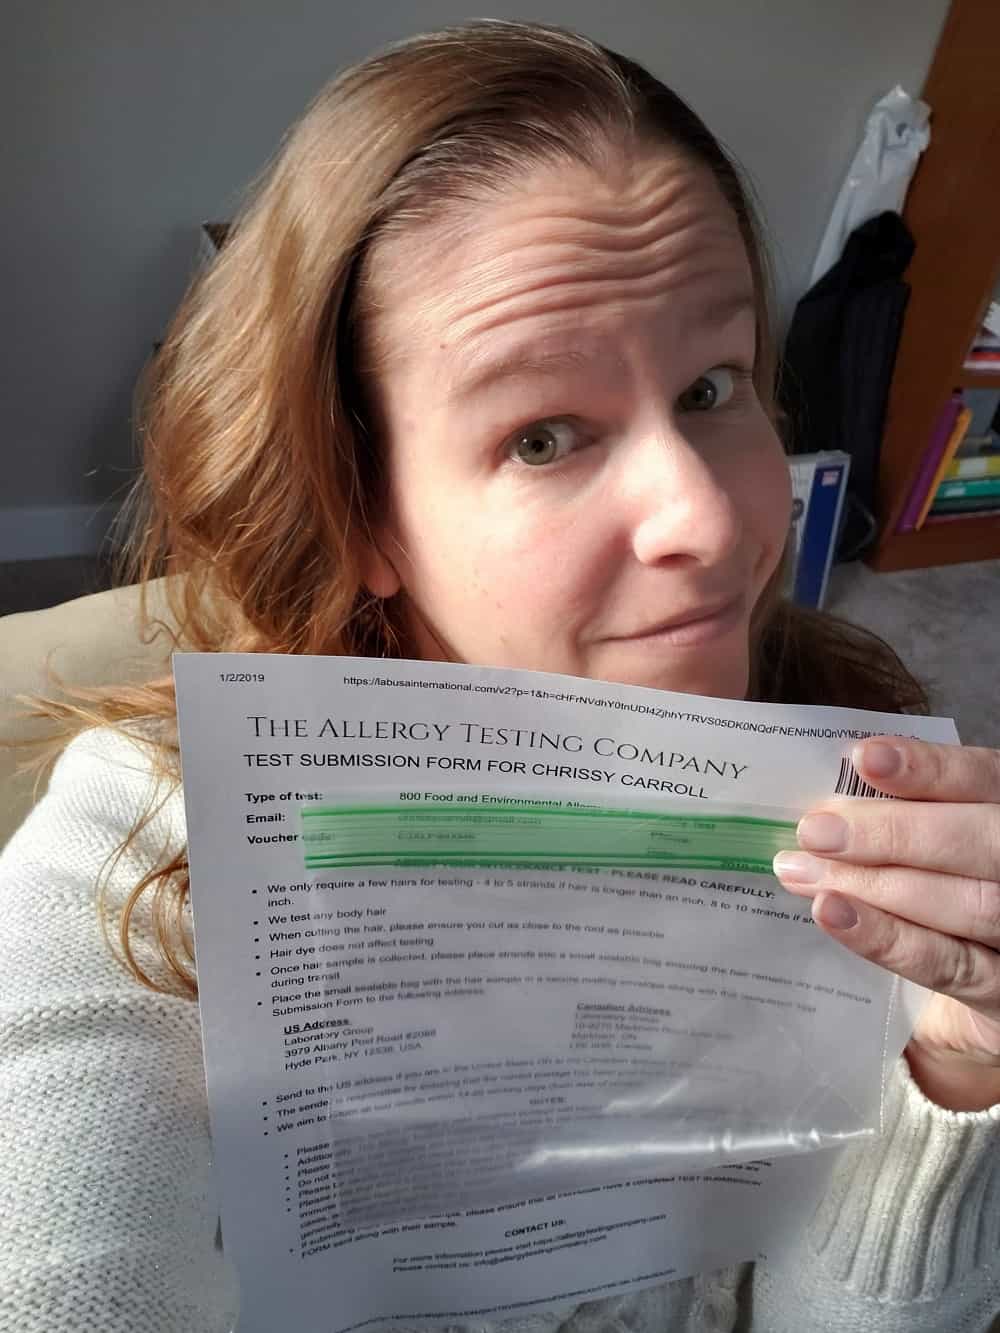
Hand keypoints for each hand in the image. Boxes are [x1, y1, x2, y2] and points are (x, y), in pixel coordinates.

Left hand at [772, 736, 999, 1110]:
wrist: (984, 981)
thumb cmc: (948, 891)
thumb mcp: (937, 844)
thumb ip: (902, 816)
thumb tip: (824, 802)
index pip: (985, 779)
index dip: (930, 769)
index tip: (864, 758)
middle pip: (979, 841)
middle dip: (894, 832)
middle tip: (815, 831)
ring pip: (965, 903)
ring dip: (873, 886)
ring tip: (803, 872)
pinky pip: (949, 963)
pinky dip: (886, 937)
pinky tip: (832, 913)